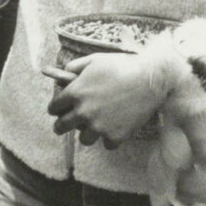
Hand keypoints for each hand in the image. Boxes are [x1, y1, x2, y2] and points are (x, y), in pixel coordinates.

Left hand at [45, 52, 176, 148]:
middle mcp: (83, 112)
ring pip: (84, 140)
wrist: (151, 79)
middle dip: (61, 126)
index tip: (59, 110)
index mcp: (76, 92)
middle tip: (64, 126)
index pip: (55, 107)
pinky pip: (107, 145)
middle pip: (62, 127)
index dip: (56, 108)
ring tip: (95, 127)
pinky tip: (116, 129)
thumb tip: (64, 71)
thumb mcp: (96, 60)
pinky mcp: (115, 136)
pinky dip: (111, 138)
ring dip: (88, 134)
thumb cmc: (123, 66)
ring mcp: (99, 126)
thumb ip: (76, 66)